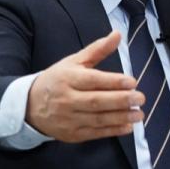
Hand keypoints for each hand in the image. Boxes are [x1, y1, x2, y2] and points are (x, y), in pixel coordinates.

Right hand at [26, 30, 144, 142]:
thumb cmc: (58, 80)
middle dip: (120, 100)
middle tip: (140, 98)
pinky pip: (95, 133)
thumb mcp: (74, 61)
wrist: (29, 106)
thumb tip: (117, 34)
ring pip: (97, 119)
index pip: (92, 80)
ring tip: (139, 113)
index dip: (113, 82)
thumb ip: (98, 49)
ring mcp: (69, 119)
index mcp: (68, 79)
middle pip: (96, 101)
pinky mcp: (72, 134)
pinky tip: (128, 126)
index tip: (132, 82)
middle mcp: (67, 99)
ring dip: (121, 117)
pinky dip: (113, 130)